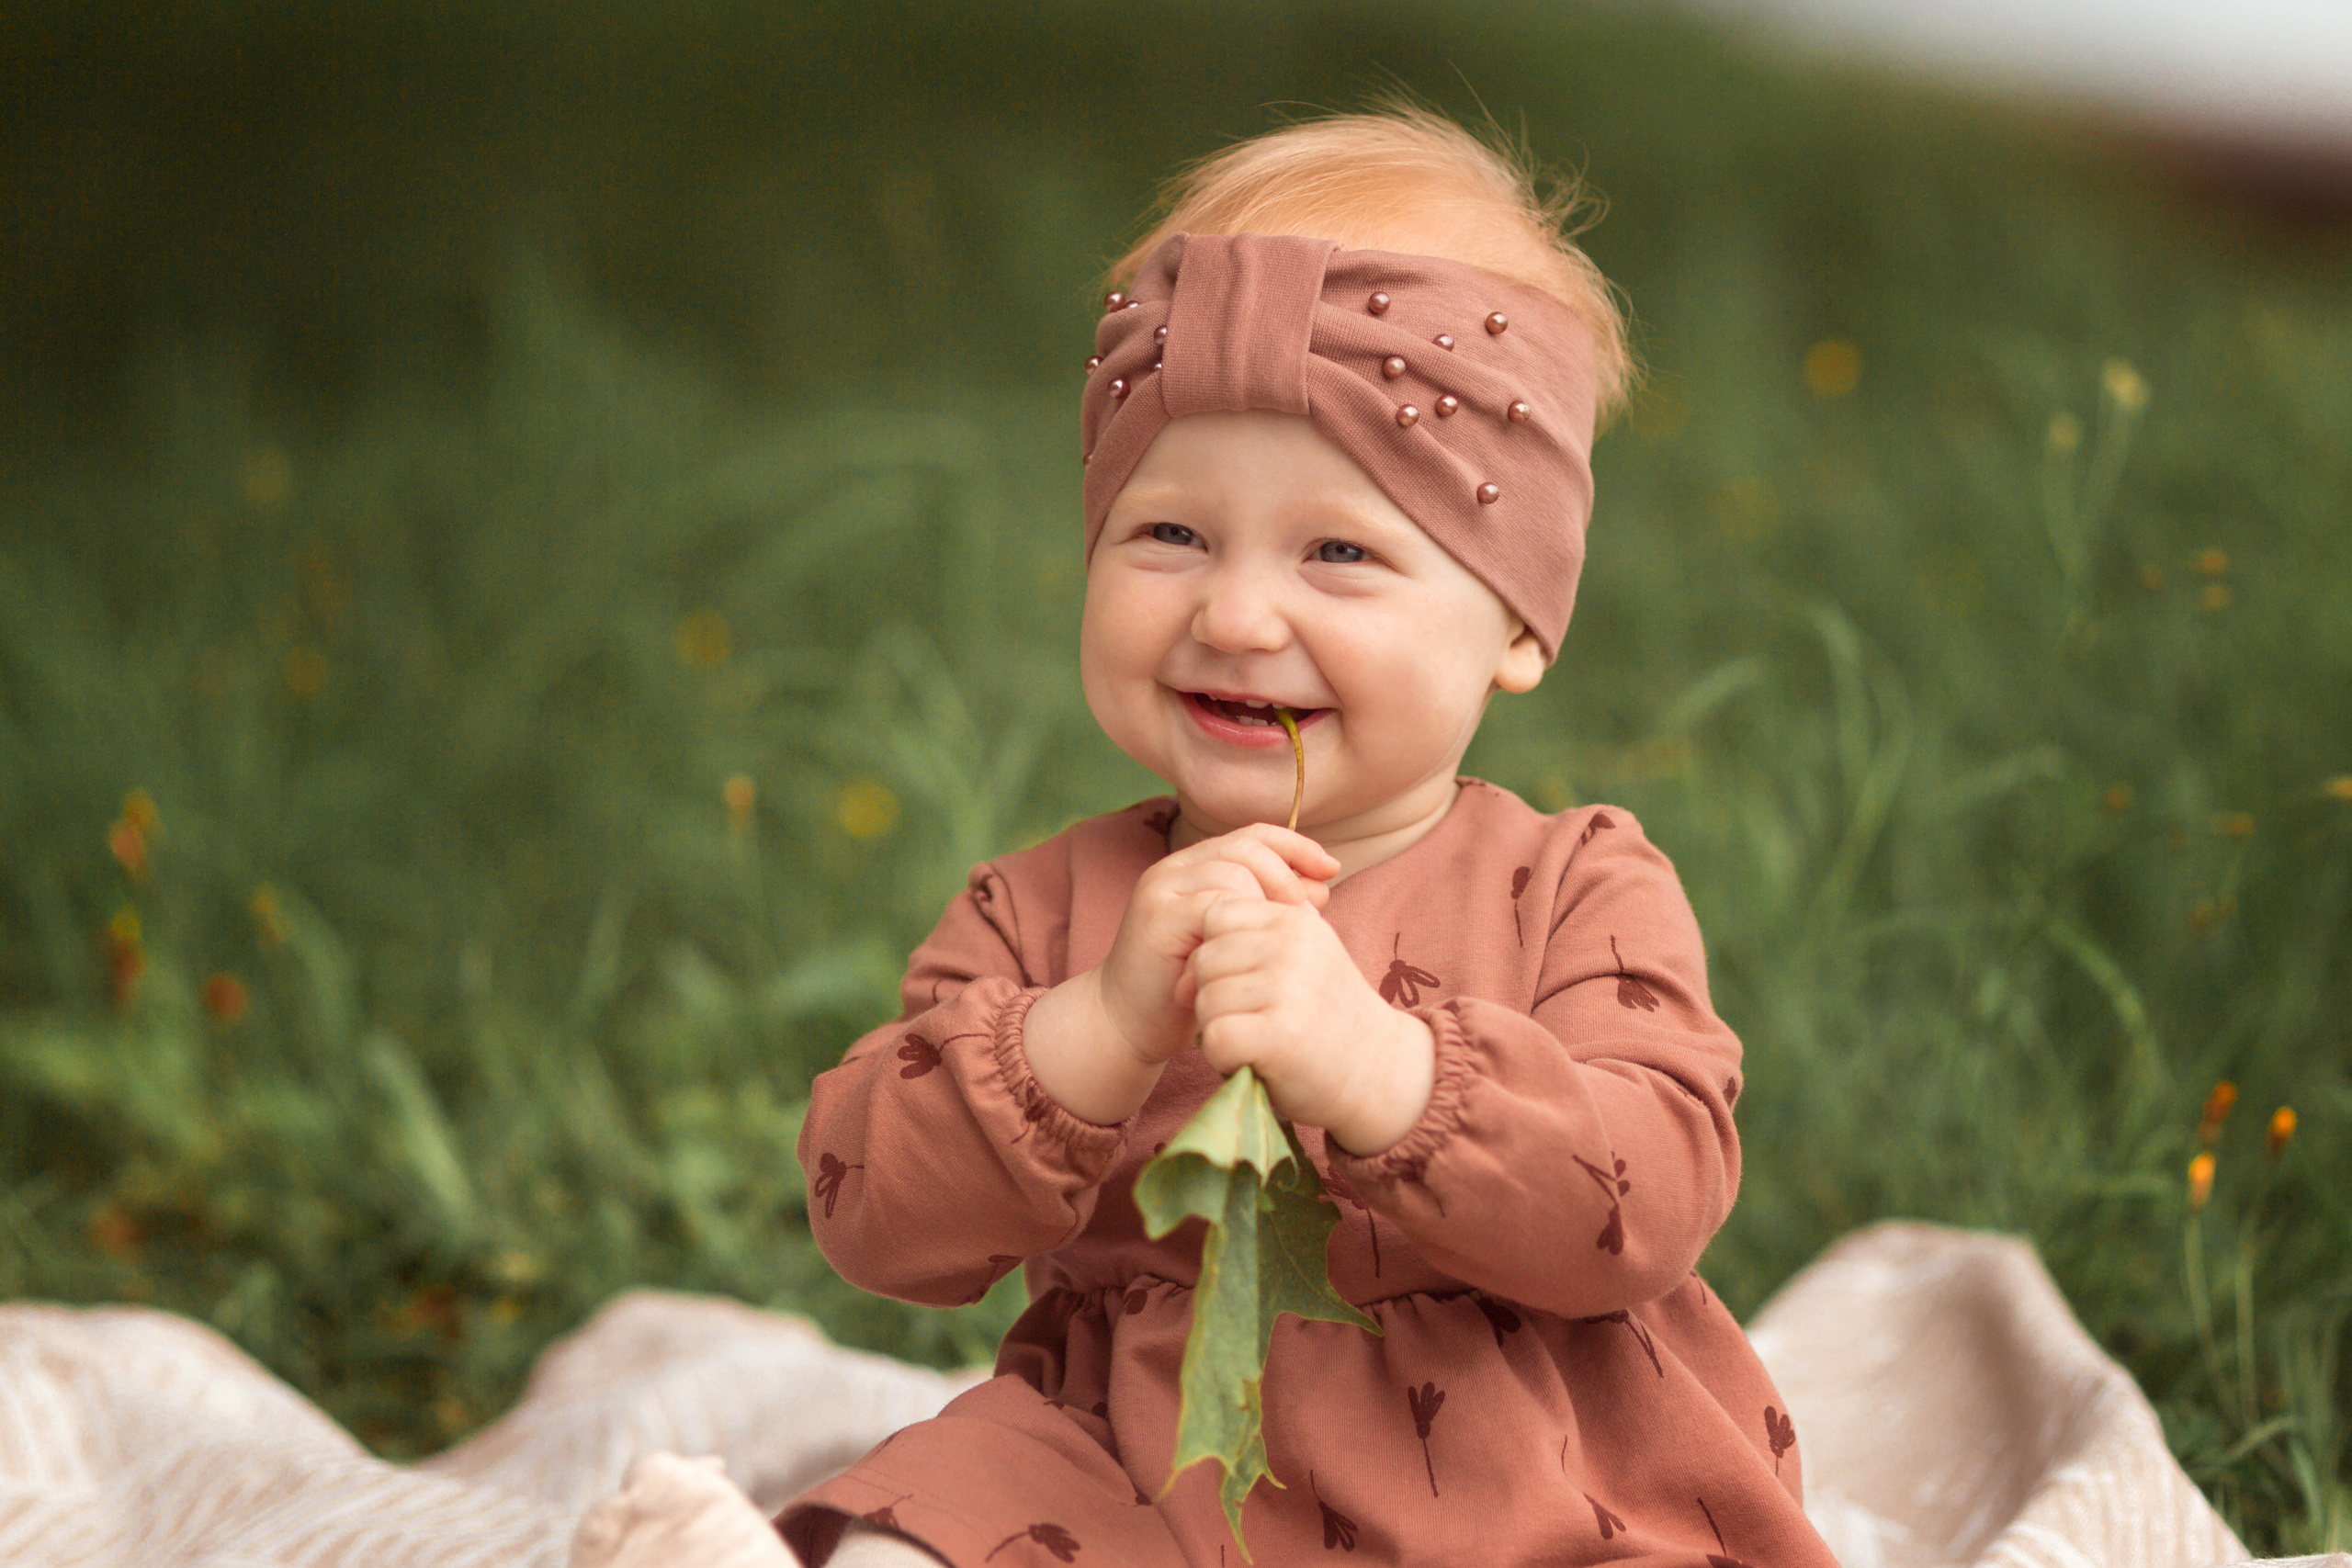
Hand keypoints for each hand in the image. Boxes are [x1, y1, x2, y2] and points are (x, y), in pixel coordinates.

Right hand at [1024, 824, 1336, 1125]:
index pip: (1253, 836)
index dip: (1295, 847)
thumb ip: (1268, 910)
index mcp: (1194, 867)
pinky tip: (1257, 952)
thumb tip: (1320, 888)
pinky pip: (1213, 906)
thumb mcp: (1235, 942)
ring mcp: (1162, 890)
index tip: (1331, 869)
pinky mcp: (1157, 918)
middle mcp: (1174, 869)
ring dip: (1268, 901)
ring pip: (1232, 873)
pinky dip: (1242, 927)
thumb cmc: (1187, 989)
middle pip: (1246, 848)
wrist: (1128, 1025)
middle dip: (1288, 875)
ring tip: (1286, 935)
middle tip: (1312, 913)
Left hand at [1186, 898, 1435, 1155]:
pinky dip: (1223, 1059)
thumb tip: (1184, 955)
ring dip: (1220, 1030)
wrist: (1380, 1073)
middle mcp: (1294, 946)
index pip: (1216, 915)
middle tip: (1256, 1021)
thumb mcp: (1300, 961)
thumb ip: (1251, 942)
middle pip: (1205, 959)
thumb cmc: (1325, 1018)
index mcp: (1295, 920)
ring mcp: (1288, 988)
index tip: (1244, 986)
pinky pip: (1216, 1037)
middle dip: (1214, 996)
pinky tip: (1255, 1062)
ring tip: (1260, 1042)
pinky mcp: (1281, 1034)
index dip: (1217, 955)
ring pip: (1205, 1000)